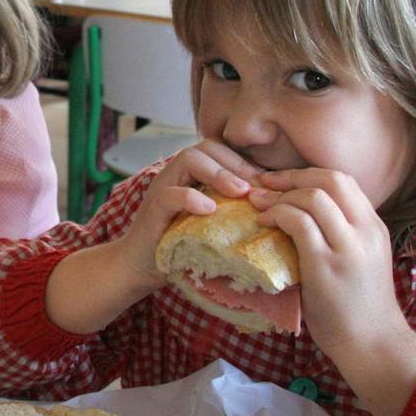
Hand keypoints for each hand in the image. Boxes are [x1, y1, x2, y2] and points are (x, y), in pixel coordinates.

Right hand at [44, 140, 261, 335]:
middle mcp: (176, 176)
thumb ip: (234, 211)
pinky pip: (170, 194)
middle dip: (236, 164)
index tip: (269, 186)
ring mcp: (162, 189)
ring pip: (188, 159)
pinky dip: (191, 198)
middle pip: (206, 147)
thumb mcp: (213, 225)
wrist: (140, 268)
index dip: (246, 162)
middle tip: (258, 187)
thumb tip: (274, 208)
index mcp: (192, 176)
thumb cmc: (182, 247)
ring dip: (218, 173)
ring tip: (240, 193)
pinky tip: (210, 211)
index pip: (221, 151)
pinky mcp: (152, 210)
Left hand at [248, 169, 415, 415]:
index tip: (280, 182)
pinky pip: (300, 222)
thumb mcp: (357, 261)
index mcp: (373, 227)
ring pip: (314, 196)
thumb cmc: (357, 308)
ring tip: (258, 205)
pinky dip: (277, 215)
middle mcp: (365, 231)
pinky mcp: (326, 265)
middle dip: (291, 176)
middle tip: (263, 184)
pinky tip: (264, 223)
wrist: (372, 345)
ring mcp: (348, 247)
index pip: (343, 180)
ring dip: (280, 196)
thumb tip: (297, 215)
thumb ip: (337, 235)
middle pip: (330, 178)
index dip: (307, 174)